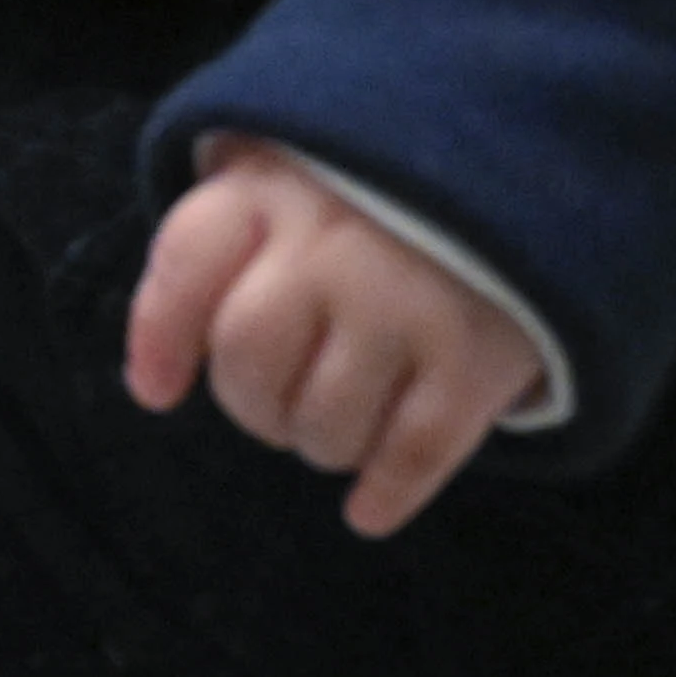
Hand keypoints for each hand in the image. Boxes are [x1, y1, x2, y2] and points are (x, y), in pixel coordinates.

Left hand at [128, 134, 536, 535]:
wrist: (525, 167)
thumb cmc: (372, 195)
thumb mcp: (286, 175)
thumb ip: (215, 249)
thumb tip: (150, 382)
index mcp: (275, 187)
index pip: (187, 262)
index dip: (161, 337)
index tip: (157, 391)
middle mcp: (335, 240)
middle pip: (248, 360)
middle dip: (253, 406)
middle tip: (278, 407)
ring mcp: (408, 297)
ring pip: (326, 421)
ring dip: (321, 444)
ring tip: (339, 422)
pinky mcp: (478, 354)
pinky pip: (416, 452)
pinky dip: (387, 492)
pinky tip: (369, 509)